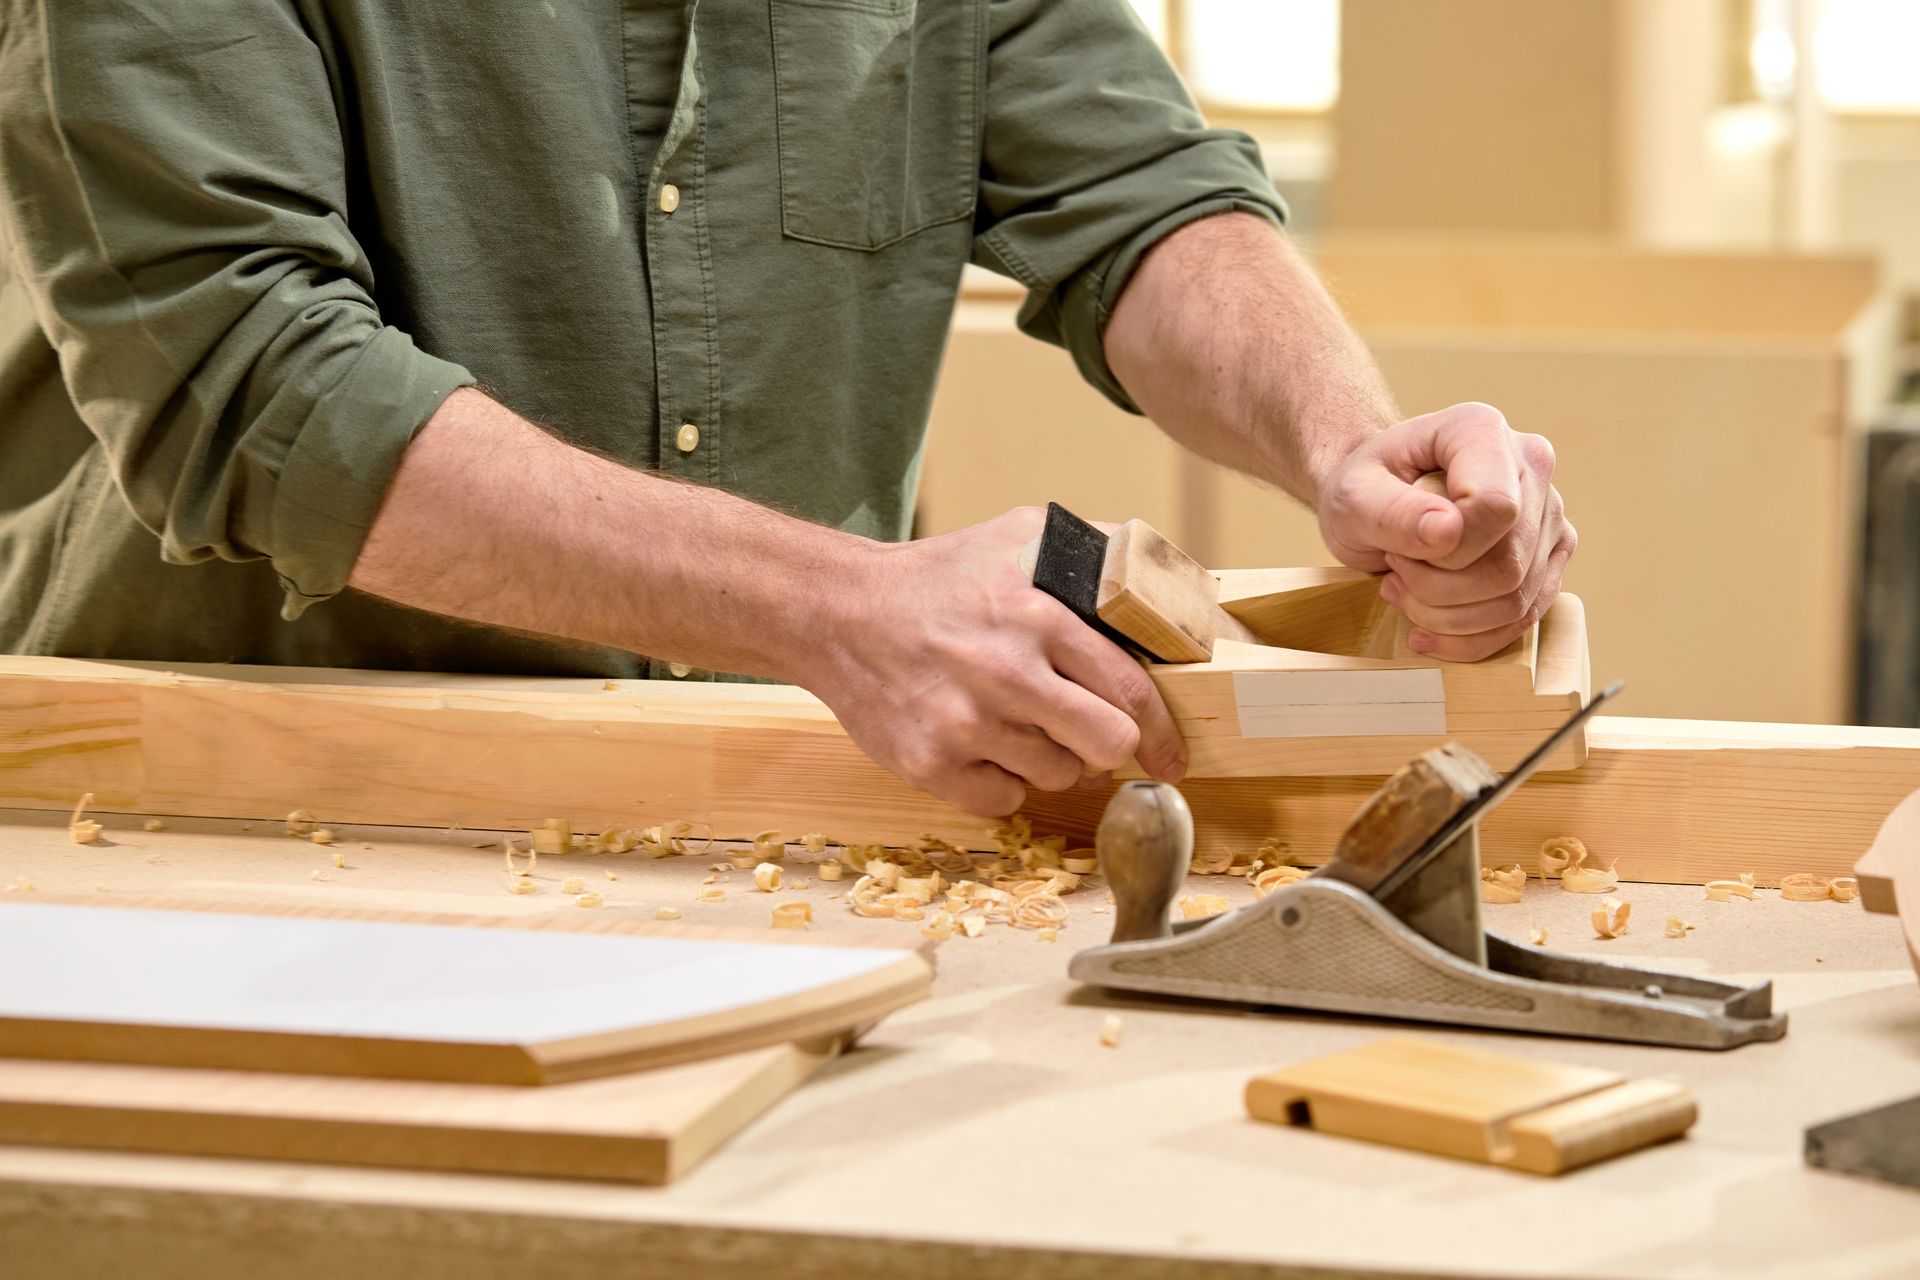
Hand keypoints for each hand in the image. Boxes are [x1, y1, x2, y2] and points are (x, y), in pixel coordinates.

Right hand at [797, 508, 1187, 815]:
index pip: (1129, 690)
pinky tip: (984, 745)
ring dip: (1052, 758)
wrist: (838, 613)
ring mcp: (965, 725)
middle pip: (1107, 745)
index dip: (1159, 727)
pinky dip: (1003, 781)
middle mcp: (1004, 673)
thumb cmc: (939, 578)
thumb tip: (1168, 581)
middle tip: (1092, 734)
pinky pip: (1004, 801)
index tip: (1170, 752)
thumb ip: (1095, 552)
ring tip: (1020, 722)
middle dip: (1109, 745)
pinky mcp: (931, 766)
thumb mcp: (1019, 536)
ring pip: (1058, 776)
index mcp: (1035, 615)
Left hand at [1315, 402, 1575, 661]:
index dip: (1445, 551)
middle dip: (1437, 590)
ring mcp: (1548, 513)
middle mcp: (1530, 465)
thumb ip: (1391, 511)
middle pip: (1508, 565)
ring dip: (1448, 617)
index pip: (1494, 508)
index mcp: (1481, 430)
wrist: (1375, 498)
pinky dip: (1469, 637)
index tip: (1398, 548)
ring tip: (1406, 591)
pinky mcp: (1550, 555)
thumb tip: (1448, 533)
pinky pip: (1525, 618)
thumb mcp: (1351, 496)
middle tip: (1394, 573)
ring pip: (1517, 599)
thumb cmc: (1364, 489)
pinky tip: (1427, 627)